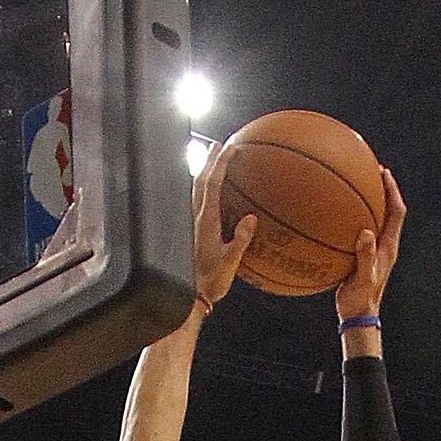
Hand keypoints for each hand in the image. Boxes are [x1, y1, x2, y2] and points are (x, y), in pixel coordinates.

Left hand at [190, 147, 256, 311]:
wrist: (190, 296)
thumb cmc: (211, 281)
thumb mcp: (230, 262)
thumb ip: (240, 240)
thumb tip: (251, 219)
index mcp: (206, 221)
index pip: (212, 184)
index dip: (220, 164)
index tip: (229, 147)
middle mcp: (195, 218)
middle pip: (200, 180)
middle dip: (210, 160)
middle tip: (219, 144)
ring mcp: (190, 223)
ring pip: (194, 189)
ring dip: (203, 171)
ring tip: (212, 159)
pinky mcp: (190, 231)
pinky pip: (195, 201)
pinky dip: (202, 188)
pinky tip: (208, 189)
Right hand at [335, 166, 404, 327]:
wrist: (358, 318)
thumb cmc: (361, 300)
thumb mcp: (362, 278)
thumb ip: (365, 256)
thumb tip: (366, 232)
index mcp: (389, 247)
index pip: (396, 212)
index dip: (392, 191)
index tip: (383, 173)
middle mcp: (385, 245)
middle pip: (388, 210)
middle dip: (382, 189)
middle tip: (370, 170)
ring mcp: (375, 251)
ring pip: (375, 219)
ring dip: (369, 202)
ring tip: (356, 186)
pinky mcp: (364, 256)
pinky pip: (360, 231)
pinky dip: (352, 220)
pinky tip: (336, 216)